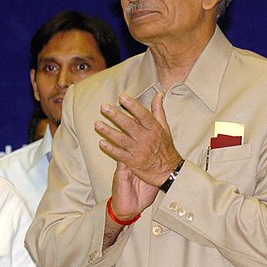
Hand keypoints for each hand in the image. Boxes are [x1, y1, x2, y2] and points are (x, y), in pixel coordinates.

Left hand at [95, 93, 180, 215]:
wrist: (169, 171)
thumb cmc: (165, 147)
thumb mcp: (165, 128)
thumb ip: (158, 111)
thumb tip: (158, 95)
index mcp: (154, 129)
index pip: (143, 115)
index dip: (132, 106)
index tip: (122, 97)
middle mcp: (146, 138)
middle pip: (129, 125)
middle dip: (115, 116)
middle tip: (103, 107)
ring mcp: (138, 150)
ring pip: (121, 139)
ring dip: (108, 131)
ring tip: (97, 124)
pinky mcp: (132, 161)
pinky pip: (119, 154)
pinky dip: (110, 149)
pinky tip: (101, 143)